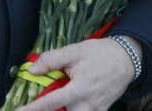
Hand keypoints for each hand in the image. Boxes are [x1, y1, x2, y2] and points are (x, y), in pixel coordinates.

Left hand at [18, 37, 136, 110]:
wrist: (125, 59)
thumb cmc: (98, 53)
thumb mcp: (72, 52)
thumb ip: (50, 60)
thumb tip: (32, 70)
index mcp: (79, 88)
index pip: (51, 102)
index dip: (33, 108)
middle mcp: (88, 103)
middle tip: (34, 105)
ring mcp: (96, 109)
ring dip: (62, 109)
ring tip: (51, 103)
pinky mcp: (102, 110)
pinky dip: (74, 109)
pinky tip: (67, 103)